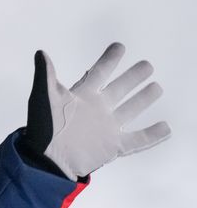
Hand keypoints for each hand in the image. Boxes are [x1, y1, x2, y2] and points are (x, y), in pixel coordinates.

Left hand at [23, 43, 170, 180]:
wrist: (46, 160)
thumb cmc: (42, 130)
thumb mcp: (42, 98)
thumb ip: (46, 75)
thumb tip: (41, 53)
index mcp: (83, 96)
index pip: (100, 72)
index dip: (110, 59)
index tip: (119, 46)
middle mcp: (97, 109)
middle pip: (121, 88)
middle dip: (134, 76)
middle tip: (147, 65)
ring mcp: (107, 127)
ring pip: (131, 109)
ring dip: (144, 98)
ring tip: (156, 87)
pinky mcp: (113, 146)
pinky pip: (138, 140)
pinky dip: (153, 135)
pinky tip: (166, 128)